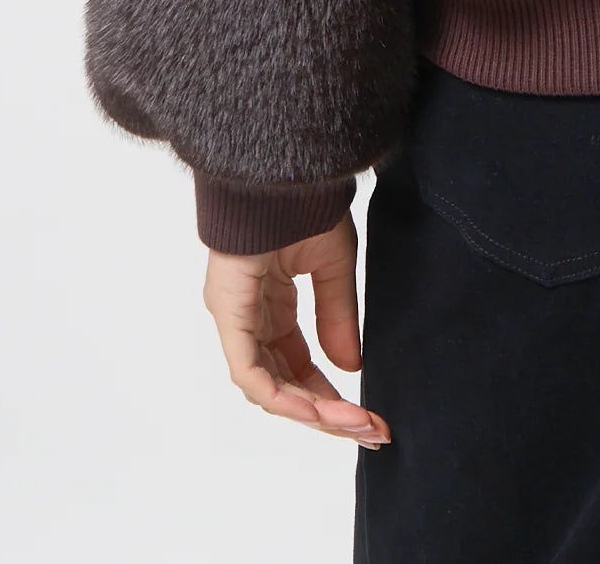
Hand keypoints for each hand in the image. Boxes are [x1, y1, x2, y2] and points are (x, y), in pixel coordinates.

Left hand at [202, 214, 389, 446]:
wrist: (280, 168)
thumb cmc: (301, 202)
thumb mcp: (332, 265)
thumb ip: (337, 316)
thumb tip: (349, 368)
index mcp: (270, 305)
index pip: (297, 366)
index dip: (330, 395)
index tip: (367, 414)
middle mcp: (248, 319)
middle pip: (283, 385)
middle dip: (327, 414)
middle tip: (370, 431)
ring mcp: (235, 319)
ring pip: (268, 388)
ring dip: (312, 412)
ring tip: (355, 423)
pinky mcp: (230, 315)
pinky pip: (251, 373)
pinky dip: (285, 396)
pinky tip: (320, 409)